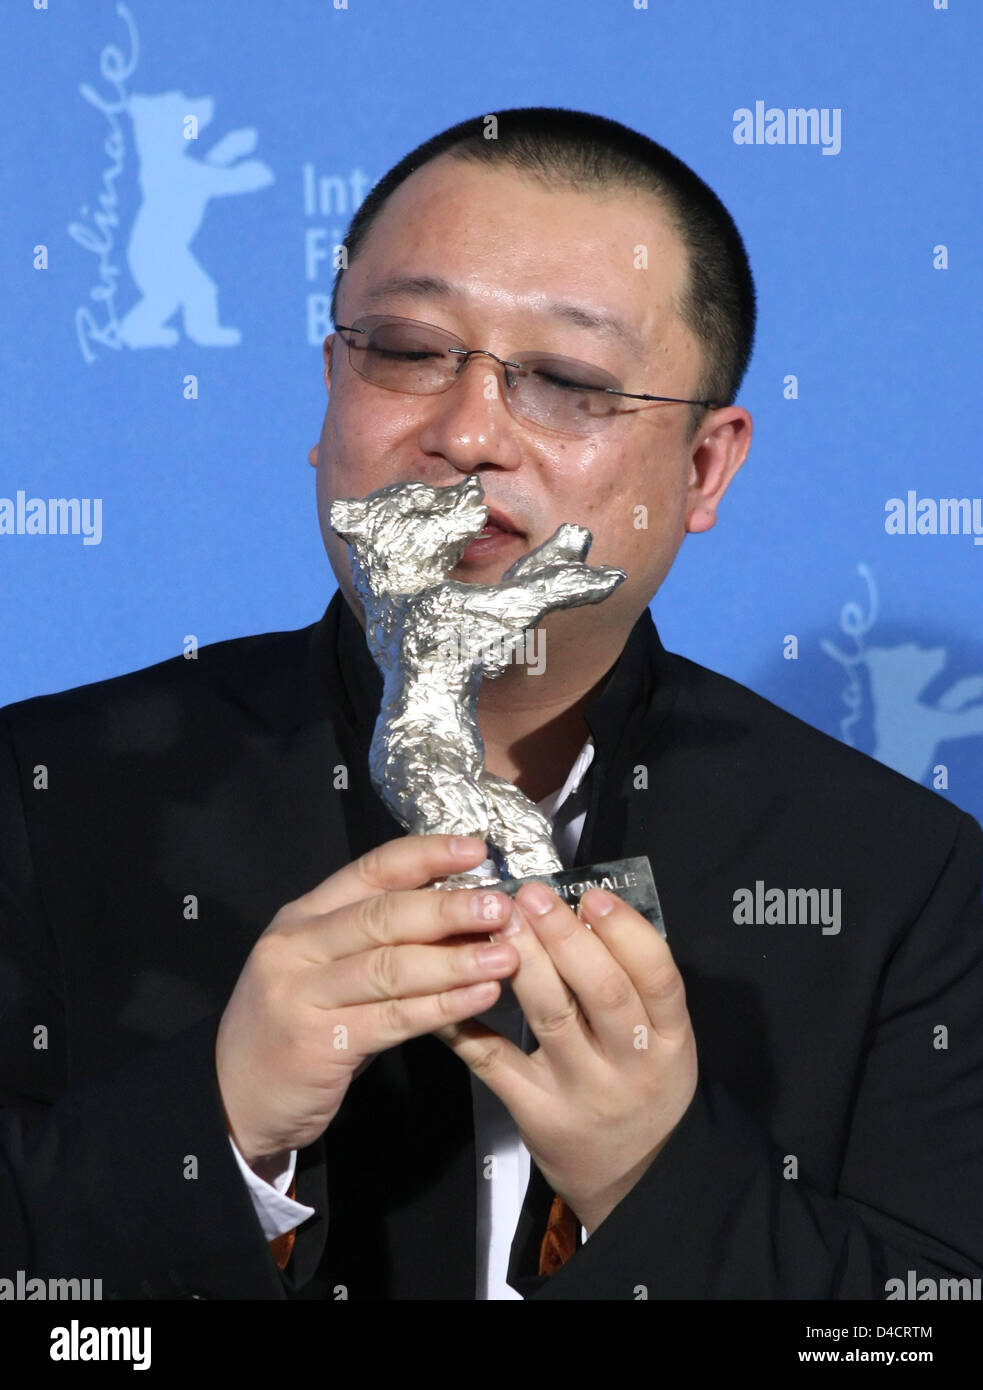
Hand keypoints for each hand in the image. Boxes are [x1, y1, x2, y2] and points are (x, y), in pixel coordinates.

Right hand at [215, 836, 519, 1168]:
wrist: (234, 1099)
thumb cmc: (294, 1023)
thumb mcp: (321, 967)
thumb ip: (376, 941)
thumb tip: (461, 913)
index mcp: (302, 917)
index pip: (369, 871)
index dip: (425, 856)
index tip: (476, 848)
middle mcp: (298, 947)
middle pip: (382, 916)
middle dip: (448, 908)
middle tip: (501, 906)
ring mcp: (303, 995)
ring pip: (390, 967)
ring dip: (455, 961)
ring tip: (506, 955)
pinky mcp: (318, 1044)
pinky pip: (392, 1019)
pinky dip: (442, 1007)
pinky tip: (480, 998)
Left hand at [434, 881, 697, 1232]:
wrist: (634, 1179)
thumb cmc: (642, 1084)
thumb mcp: (663, 1039)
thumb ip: (636, 983)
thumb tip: (584, 909)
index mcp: (671, 1039)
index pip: (658, 978)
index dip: (627, 932)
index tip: (592, 895)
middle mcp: (632, 1064)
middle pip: (603, 992)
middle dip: (565, 937)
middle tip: (531, 895)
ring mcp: (583, 1092)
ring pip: (551, 1018)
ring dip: (523, 963)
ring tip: (498, 920)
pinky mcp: (537, 1113)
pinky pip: (496, 1061)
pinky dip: (468, 1023)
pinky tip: (449, 985)